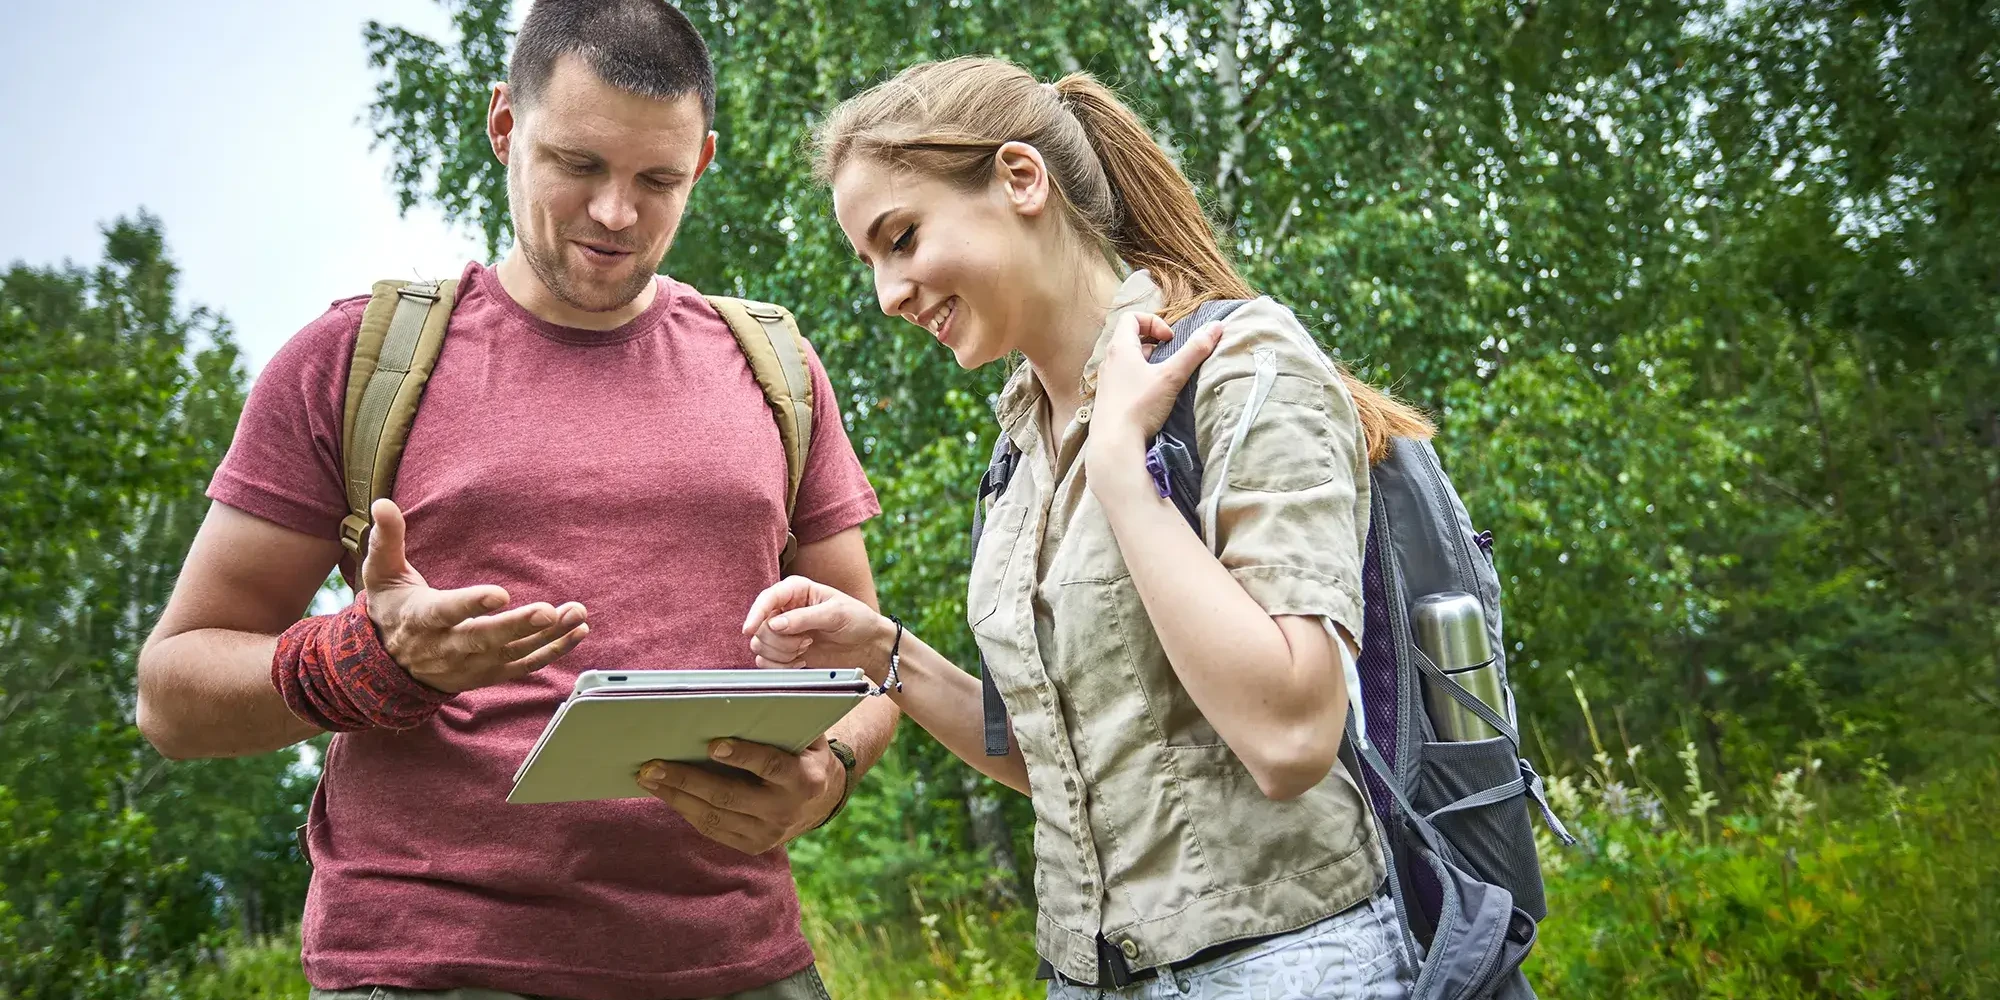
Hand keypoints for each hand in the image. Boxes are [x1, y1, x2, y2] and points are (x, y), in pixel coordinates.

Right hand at [361, 498, 588, 693]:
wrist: (388, 665)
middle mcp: (447, 647)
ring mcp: (470, 664)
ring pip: (511, 652)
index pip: (446, 612)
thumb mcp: (380, 573)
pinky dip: (553, 651)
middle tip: (548, 611)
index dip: (472, 604)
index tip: (500, 594)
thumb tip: (382, 503)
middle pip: (485, 639)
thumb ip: (386, 538)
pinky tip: (577, 631)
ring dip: (547, 636)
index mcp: (421, 619)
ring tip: (575, 614)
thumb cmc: (391, 609)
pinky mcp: (489, 673)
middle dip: (518, 626)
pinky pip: (525, 665)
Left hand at [636, 737, 845, 853]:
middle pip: (730, 796)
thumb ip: (780, 721)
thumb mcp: (805, 735)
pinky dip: (686, 810)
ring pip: (715, 816)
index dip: (742, 756)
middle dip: (687, 779)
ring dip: (676, 797)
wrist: (821, 799)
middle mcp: (786, 810)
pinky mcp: (753, 846)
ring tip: (648, 779)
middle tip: (654, 765)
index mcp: (805, 778)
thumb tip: (738, 698)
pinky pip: (713, 830)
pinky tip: (666, 794)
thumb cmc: (802, 753)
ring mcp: (769, 833)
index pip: (770, 766)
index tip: (712, 744)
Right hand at [741, 576, 893, 681]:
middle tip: (807, 641)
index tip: (749, 629)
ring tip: (805, 649)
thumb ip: (804, 618)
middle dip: (782, 641)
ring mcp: (783, 631)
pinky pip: (766, 661)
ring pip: (760, 645)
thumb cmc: (856, 620)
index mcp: (796, 590)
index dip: (755, 614)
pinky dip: (781, 666)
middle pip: (761, 627)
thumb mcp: (835, 614)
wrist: (867, 645)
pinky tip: (800, 661)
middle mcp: (785, 609)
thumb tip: (774, 624)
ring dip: (781, 653)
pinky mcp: (785, 651)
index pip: (767, 599)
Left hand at [1087, 312, 1223, 449]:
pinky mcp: (1108, 401)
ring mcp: (1106, 382)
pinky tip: (1152, 398)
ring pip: (1127, 361)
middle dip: (1153, 343)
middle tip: (1170, 357)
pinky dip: (1140, 381)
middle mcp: (1108, 361)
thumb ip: (1194, 351)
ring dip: (1147, 363)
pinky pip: (1124, 380)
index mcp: (1119, 348)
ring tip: (1164, 378)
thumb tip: (1217, 326)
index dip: (1154, 321)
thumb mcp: (1171, 376)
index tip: (1170, 340)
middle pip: (1129, 339)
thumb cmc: (1139, 406)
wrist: (1114, 444)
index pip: (1131, 318)